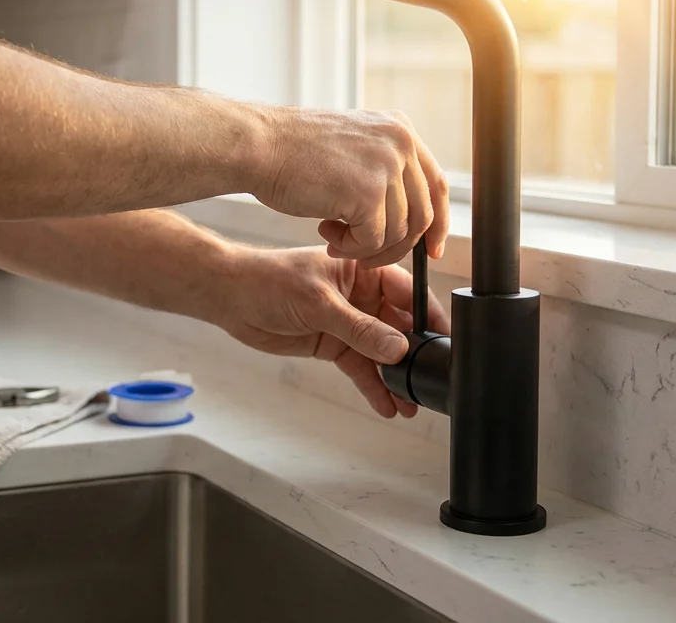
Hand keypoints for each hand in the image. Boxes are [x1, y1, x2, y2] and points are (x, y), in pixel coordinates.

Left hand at [209, 246, 449, 417]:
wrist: (232, 297)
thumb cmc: (271, 281)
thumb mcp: (319, 303)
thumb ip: (359, 328)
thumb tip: (398, 348)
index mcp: (363, 270)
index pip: (407, 292)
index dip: (427, 316)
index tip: (443, 341)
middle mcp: (362, 295)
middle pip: (399, 327)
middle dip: (414, 355)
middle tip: (428, 381)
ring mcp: (348, 321)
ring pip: (381, 352)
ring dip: (395, 378)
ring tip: (411, 404)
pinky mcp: (333, 344)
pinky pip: (360, 367)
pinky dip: (373, 386)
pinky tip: (386, 405)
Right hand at [251, 107, 448, 266]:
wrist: (259, 146)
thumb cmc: (291, 151)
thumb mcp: (351, 147)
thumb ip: (383, 169)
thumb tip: (408, 212)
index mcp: (399, 129)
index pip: (436, 183)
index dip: (437, 222)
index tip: (431, 249)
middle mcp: (400, 143)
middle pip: (423, 213)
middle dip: (398, 246)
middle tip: (367, 256)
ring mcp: (387, 167)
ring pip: (399, 232)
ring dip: (367, 248)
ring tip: (336, 240)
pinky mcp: (368, 193)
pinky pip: (373, 240)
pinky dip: (351, 248)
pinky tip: (327, 235)